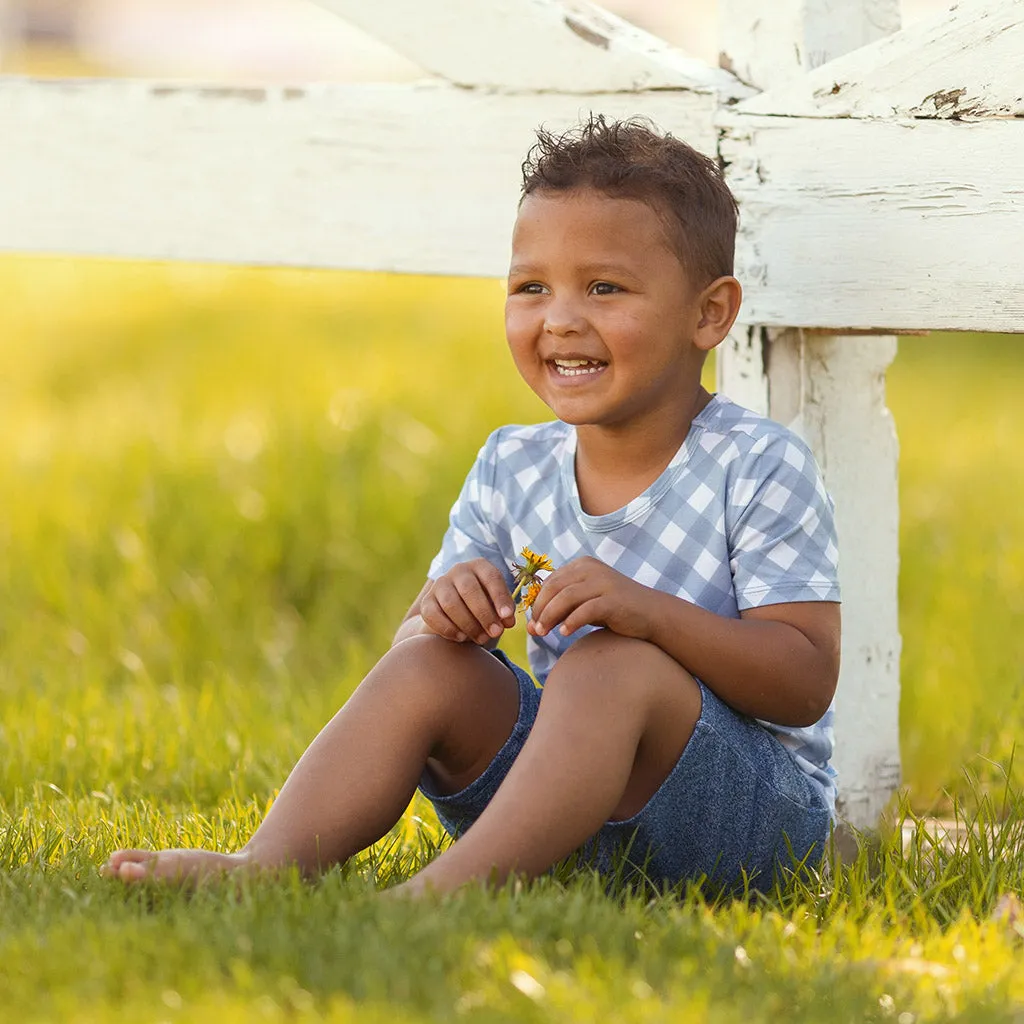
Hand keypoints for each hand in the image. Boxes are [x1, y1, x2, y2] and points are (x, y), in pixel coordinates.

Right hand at [419, 559, 515, 645]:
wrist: (457, 614)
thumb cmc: (484, 606)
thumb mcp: (497, 605)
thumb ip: (504, 611)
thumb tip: (507, 621)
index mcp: (480, 566)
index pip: (491, 577)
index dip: (500, 597)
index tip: (507, 617)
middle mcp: (459, 571)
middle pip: (469, 589)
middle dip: (484, 614)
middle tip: (495, 633)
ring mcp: (440, 585)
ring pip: (451, 603)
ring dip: (468, 624)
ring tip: (481, 638)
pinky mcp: (427, 602)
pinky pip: (434, 615)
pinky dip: (449, 629)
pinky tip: (461, 638)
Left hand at [526, 557, 655, 639]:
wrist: (651, 613)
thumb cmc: (614, 609)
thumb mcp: (585, 603)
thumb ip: (561, 608)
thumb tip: (533, 626)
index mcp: (582, 565)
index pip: (550, 581)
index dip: (537, 602)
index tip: (532, 622)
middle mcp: (591, 569)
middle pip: (554, 587)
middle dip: (540, 610)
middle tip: (535, 630)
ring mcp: (603, 582)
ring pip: (566, 597)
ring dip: (550, 616)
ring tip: (544, 633)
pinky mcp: (614, 599)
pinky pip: (586, 609)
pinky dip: (572, 621)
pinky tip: (565, 633)